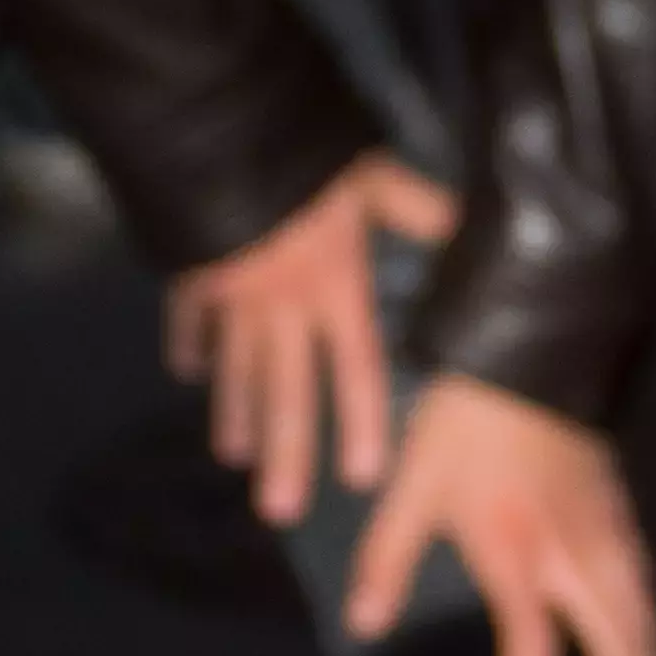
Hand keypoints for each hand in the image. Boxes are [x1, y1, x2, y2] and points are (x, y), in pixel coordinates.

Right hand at [163, 151, 453, 525]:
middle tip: (282, 511)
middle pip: (286, 391)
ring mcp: (230, 298)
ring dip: (237, 414)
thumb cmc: (308, 161)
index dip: (361, 422)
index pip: (356, 366)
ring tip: (237, 458)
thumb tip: (468, 224)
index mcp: (334, 288)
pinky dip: (189, 345)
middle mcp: (282, 307)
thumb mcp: (373, 178)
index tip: (363, 477)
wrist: (218, 145)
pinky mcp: (191, 276)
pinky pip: (190, 319)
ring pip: (235, 369)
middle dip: (287, 453)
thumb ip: (417, 208)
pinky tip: (187, 373)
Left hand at [348, 370, 655, 655]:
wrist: (531, 353)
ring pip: (641, 614)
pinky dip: (651, 630)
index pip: (533, 645)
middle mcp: (574, 553)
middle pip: (617, 638)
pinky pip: (644, 588)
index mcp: (520, 552)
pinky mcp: (619, 517)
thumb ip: (388, 558)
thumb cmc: (465, 424)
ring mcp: (606, 534)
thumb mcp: (411, 488)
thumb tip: (367, 624)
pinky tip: (652, 649)